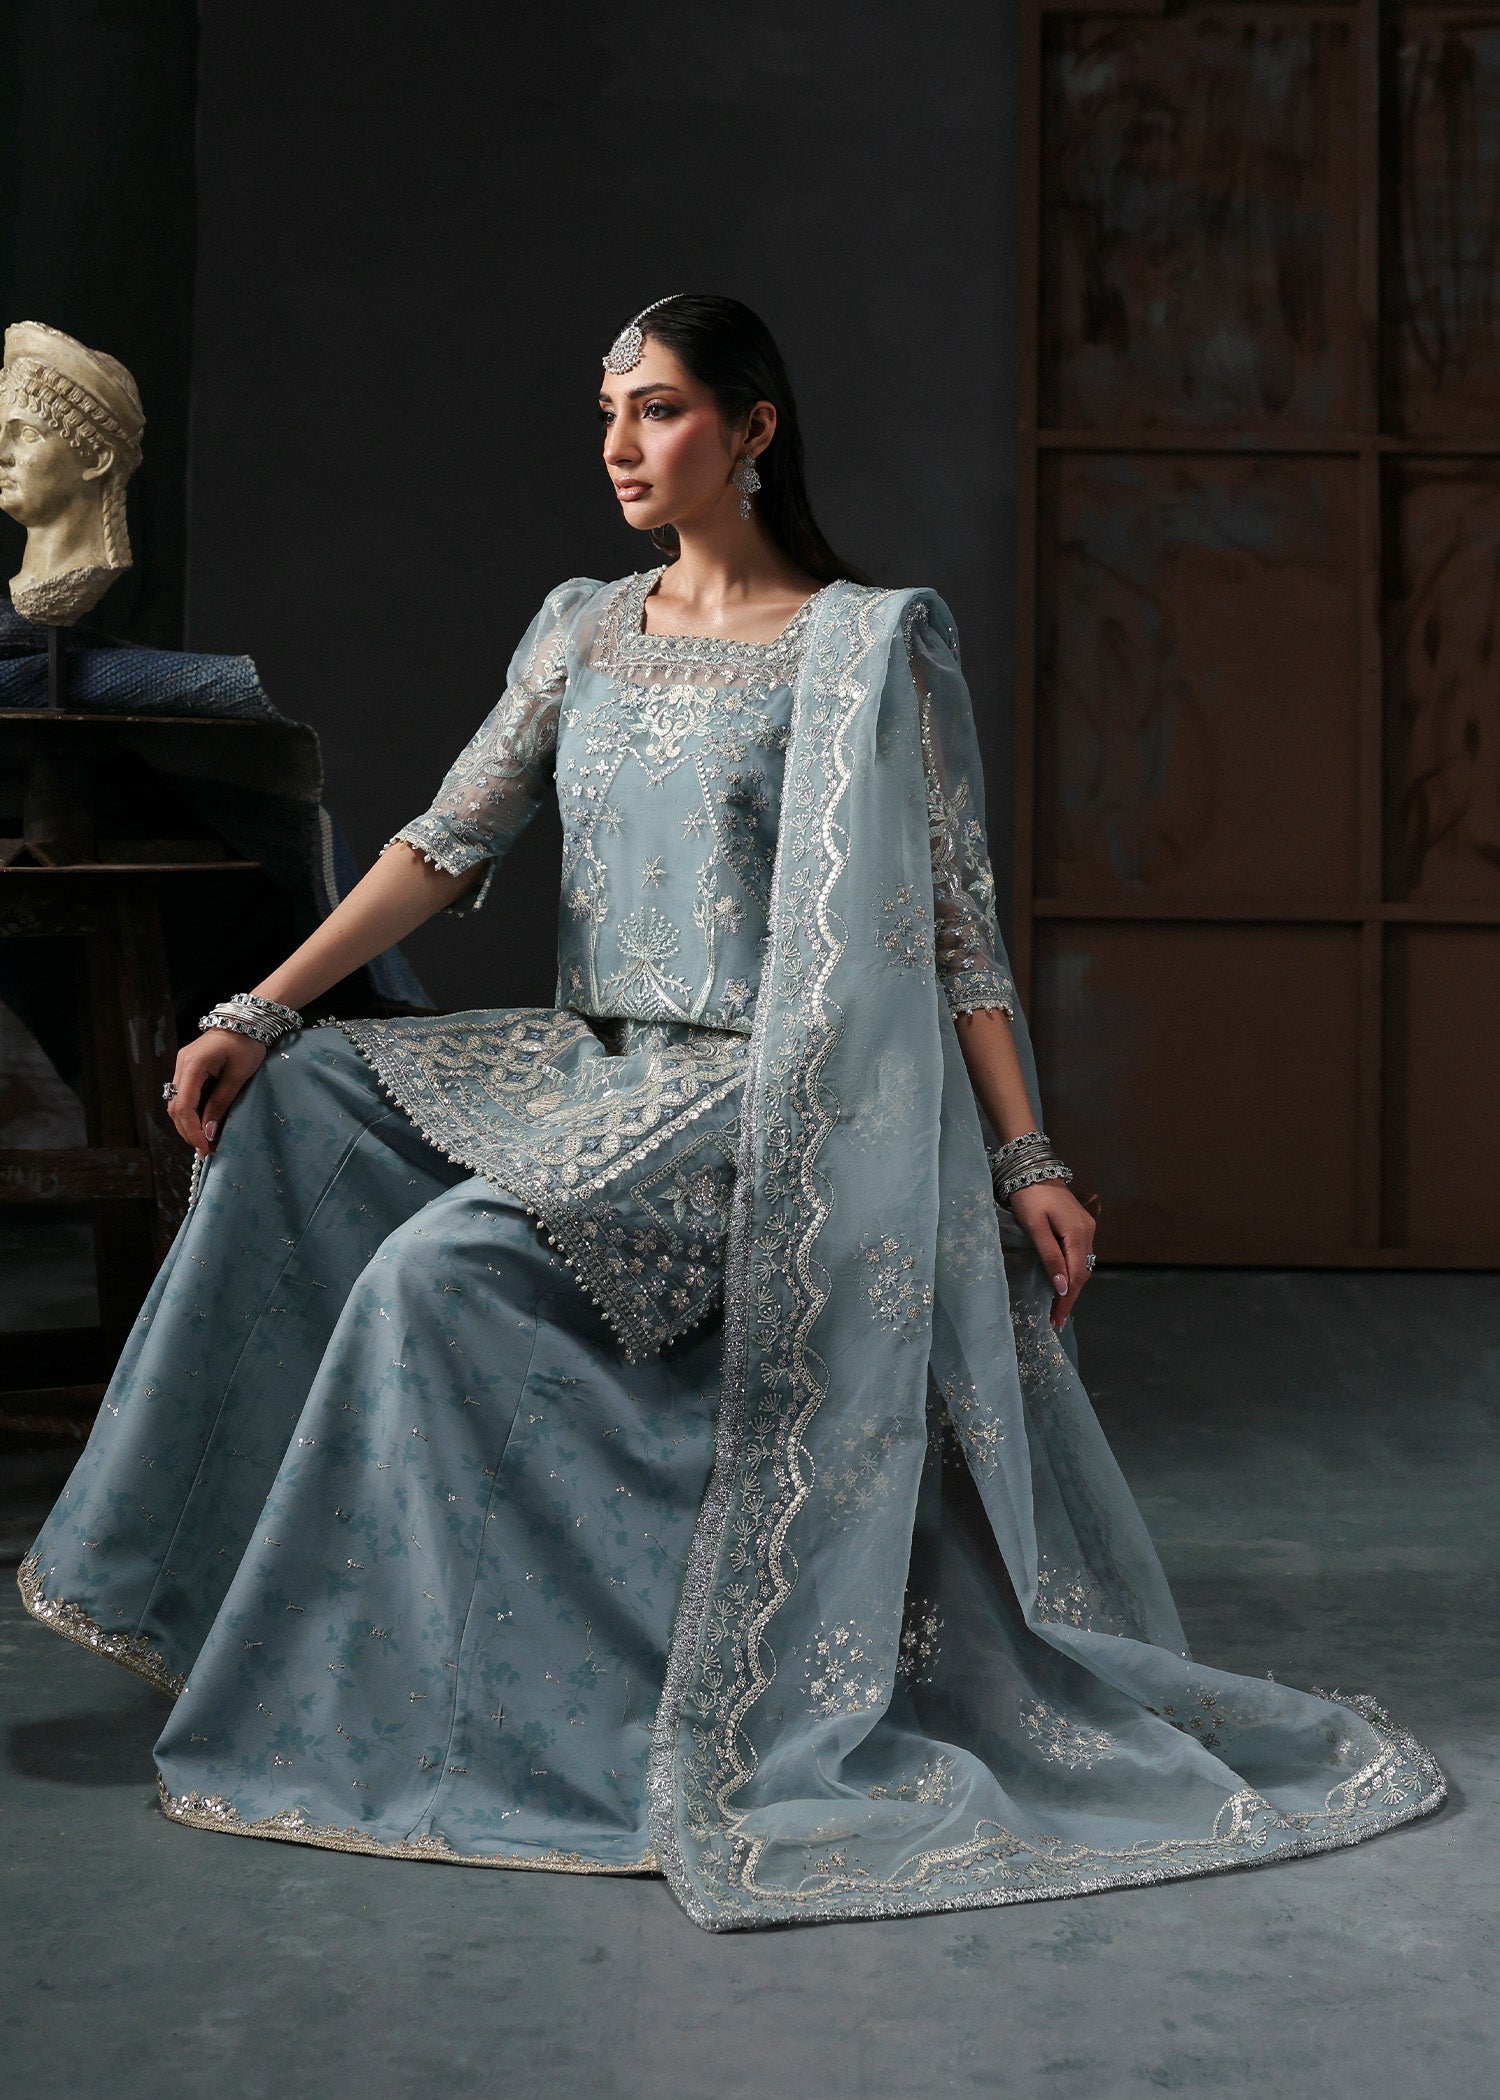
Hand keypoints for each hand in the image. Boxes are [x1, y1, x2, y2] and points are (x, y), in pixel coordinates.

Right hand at [165, 1028, 267, 1155]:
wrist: (246, 1020)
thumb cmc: (247, 1045)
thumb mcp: (238, 1076)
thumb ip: (221, 1103)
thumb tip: (209, 1132)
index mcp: (192, 1065)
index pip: (183, 1106)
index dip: (192, 1130)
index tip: (205, 1147)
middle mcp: (180, 1065)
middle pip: (175, 1107)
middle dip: (188, 1131)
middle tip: (206, 1150)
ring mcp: (181, 1065)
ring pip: (176, 1102)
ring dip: (188, 1124)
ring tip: (205, 1141)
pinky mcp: (187, 1067)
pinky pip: (183, 1095)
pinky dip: (190, 1112)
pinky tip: (202, 1124)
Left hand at [1008, 1181, 1095, 1332]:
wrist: (1033, 1168)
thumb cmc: (1029, 1197)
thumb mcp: (1035, 1228)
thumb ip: (1049, 1257)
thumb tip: (1062, 1288)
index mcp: (1078, 1234)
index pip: (1076, 1276)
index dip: (1067, 1300)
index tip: (1056, 1320)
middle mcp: (1088, 1232)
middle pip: (1082, 1273)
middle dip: (1070, 1297)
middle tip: (1056, 1319)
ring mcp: (1087, 1228)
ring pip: (1082, 1265)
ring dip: (1072, 1286)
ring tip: (1057, 1306)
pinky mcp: (1080, 1225)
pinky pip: (1079, 1255)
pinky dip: (1072, 1271)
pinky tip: (1063, 1281)